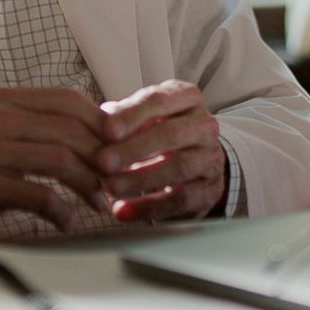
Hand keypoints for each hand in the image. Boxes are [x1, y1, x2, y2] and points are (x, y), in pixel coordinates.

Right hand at [0, 87, 108, 239]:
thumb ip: (30, 128)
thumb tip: (85, 135)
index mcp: (3, 101)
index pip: (69, 100)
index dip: (102, 123)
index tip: (119, 148)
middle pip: (72, 128)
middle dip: (103, 157)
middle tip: (117, 180)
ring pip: (60, 157)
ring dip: (89, 184)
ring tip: (100, 203)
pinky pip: (37, 193)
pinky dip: (60, 209)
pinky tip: (67, 221)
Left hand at [96, 80, 226, 222]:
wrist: (196, 162)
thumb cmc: (160, 133)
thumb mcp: (144, 117)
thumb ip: (123, 118)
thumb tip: (98, 122)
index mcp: (187, 99)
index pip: (160, 101)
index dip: (132, 115)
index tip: (107, 131)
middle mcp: (205, 125)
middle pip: (172, 134)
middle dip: (134, 149)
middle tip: (103, 162)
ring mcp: (211, 158)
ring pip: (179, 167)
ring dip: (141, 179)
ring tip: (111, 188)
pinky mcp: (210, 189)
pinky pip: (181, 199)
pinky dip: (149, 207)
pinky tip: (123, 211)